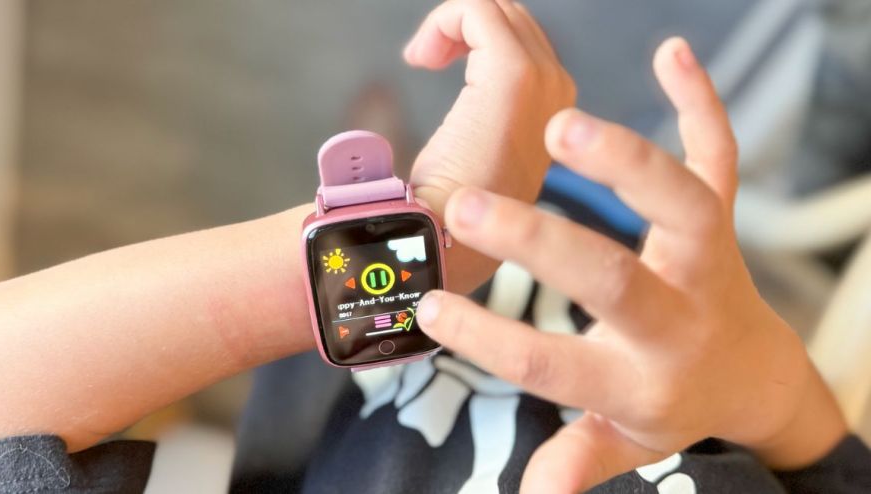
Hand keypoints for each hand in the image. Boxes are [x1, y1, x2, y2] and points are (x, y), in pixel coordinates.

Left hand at [404, 0, 575, 290]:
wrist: (443, 242)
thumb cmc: (449, 205)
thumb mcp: (474, 147)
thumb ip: (480, 107)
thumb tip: (443, 58)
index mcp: (556, 110)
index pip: (522, 38)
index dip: (474, 37)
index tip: (433, 62)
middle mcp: (560, 92)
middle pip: (511, 18)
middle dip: (462, 26)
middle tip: (425, 59)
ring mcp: (543, 83)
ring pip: (496, 11)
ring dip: (450, 24)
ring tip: (422, 58)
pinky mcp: (513, 78)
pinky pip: (478, 11)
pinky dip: (445, 21)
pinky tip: (420, 58)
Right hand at [415, 37, 847, 491]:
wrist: (751, 371)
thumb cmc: (670, 400)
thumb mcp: (626, 440)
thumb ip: (578, 461)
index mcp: (641, 377)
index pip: (555, 367)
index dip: (488, 342)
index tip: (430, 306)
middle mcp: (677, 317)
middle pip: (615, 280)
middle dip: (540, 245)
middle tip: (468, 207)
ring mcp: (707, 262)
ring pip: (683, 206)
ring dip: (627, 161)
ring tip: (562, 123)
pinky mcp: (722, 220)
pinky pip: (721, 157)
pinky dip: (703, 103)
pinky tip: (672, 53)